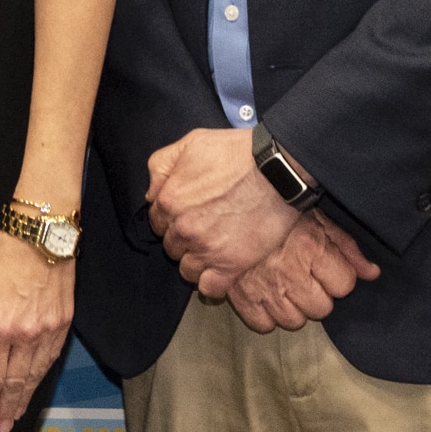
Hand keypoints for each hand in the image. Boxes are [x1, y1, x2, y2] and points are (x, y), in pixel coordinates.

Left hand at [0, 233, 71, 431]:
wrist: (42, 233)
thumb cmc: (3, 255)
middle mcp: (26, 334)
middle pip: (15, 382)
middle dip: (6, 407)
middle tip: (1, 427)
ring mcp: (49, 330)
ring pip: (36, 374)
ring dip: (25, 397)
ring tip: (16, 414)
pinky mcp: (65, 323)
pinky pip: (52, 357)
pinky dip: (41, 375)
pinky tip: (33, 385)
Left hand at [146, 127, 291, 285]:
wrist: (279, 171)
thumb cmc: (238, 154)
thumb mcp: (191, 143)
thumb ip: (162, 165)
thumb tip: (152, 192)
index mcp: (170, 200)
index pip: (157, 221)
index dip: (172, 218)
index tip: (189, 215)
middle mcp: (183, 228)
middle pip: (171, 246)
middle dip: (184, 239)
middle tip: (206, 228)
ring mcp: (206, 250)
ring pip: (186, 269)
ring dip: (197, 261)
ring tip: (215, 248)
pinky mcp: (230, 266)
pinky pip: (209, 288)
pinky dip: (212, 283)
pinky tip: (221, 270)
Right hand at [206, 206, 378, 329]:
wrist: (225, 197)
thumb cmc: (274, 205)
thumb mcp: (315, 217)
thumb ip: (346, 247)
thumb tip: (372, 273)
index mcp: (311, 248)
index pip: (345, 284)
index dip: (339, 277)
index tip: (327, 268)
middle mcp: (290, 272)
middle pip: (322, 308)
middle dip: (317, 295)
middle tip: (305, 278)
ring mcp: (264, 287)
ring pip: (294, 321)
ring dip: (292, 308)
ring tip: (284, 287)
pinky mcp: (238, 296)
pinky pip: (262, 325)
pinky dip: (264, 315)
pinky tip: (265, 297)